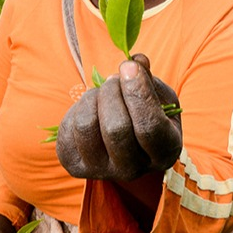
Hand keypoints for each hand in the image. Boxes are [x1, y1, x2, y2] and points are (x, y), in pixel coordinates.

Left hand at [56, 54, 181, 182]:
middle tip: (114, 79)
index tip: (129, 67)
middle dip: (112, 92)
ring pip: (87, 126)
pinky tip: (91, 108)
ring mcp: (101, 171)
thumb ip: (149, 78)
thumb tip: (136, 61)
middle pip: (116, 128)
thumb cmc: (147, 112)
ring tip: (103, 92)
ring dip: (93, 97)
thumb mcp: (158, 95)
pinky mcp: (74, 166)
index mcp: (164, 152)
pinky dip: (78, 108)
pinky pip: (69, 128)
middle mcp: (133, 170)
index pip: (149, 127)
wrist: (124, 140)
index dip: (137, 93)